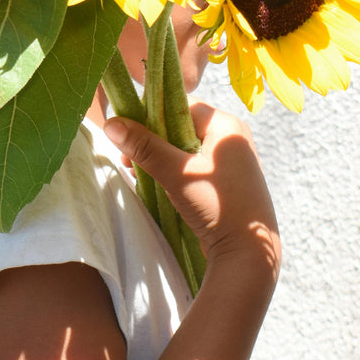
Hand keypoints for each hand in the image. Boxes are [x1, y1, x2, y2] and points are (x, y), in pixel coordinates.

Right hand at [104, 103, 279, 279]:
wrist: (249, 253)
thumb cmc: (218, 206)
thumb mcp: (177, 174)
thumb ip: (145, 147)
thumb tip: (111, 123)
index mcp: (227, 126)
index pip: (182, 106)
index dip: (153, 116)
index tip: (128, 132)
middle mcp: (232, 139)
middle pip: (182, 127)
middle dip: (153, 141)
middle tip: (129, 158)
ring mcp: (231, 162)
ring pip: (186, 149)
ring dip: (161, 159)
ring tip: (138, 172)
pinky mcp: (227, 183)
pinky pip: (194, 167)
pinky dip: (174, 172)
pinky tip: (157, 184)